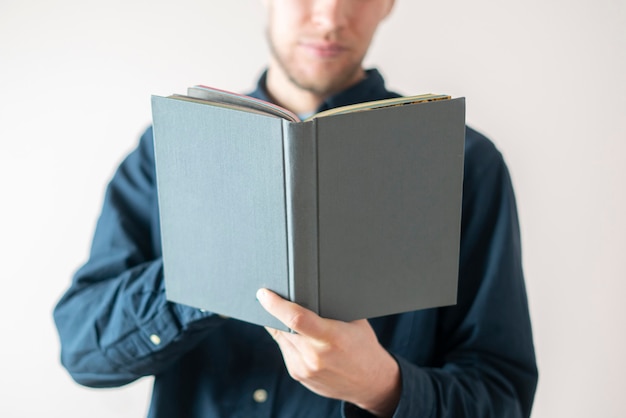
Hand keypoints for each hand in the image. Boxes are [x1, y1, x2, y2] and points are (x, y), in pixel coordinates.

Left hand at [256, 288, 400, 416]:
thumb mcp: (355, 322)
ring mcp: (304, 368)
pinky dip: (287, 338)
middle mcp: (315, 356)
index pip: (297, 319)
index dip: (276, 305)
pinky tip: (299, 335)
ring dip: (281, 325)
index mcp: (332, 337)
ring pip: (281, 337)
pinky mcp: (298, 374)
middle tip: (274, 297)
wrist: (371, 384)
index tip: (264, 293)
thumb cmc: (364, 347)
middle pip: (283, 326)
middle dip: (276, 311)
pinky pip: (285, 349)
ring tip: (291, 316)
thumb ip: (332, 308)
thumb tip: (307, 288)